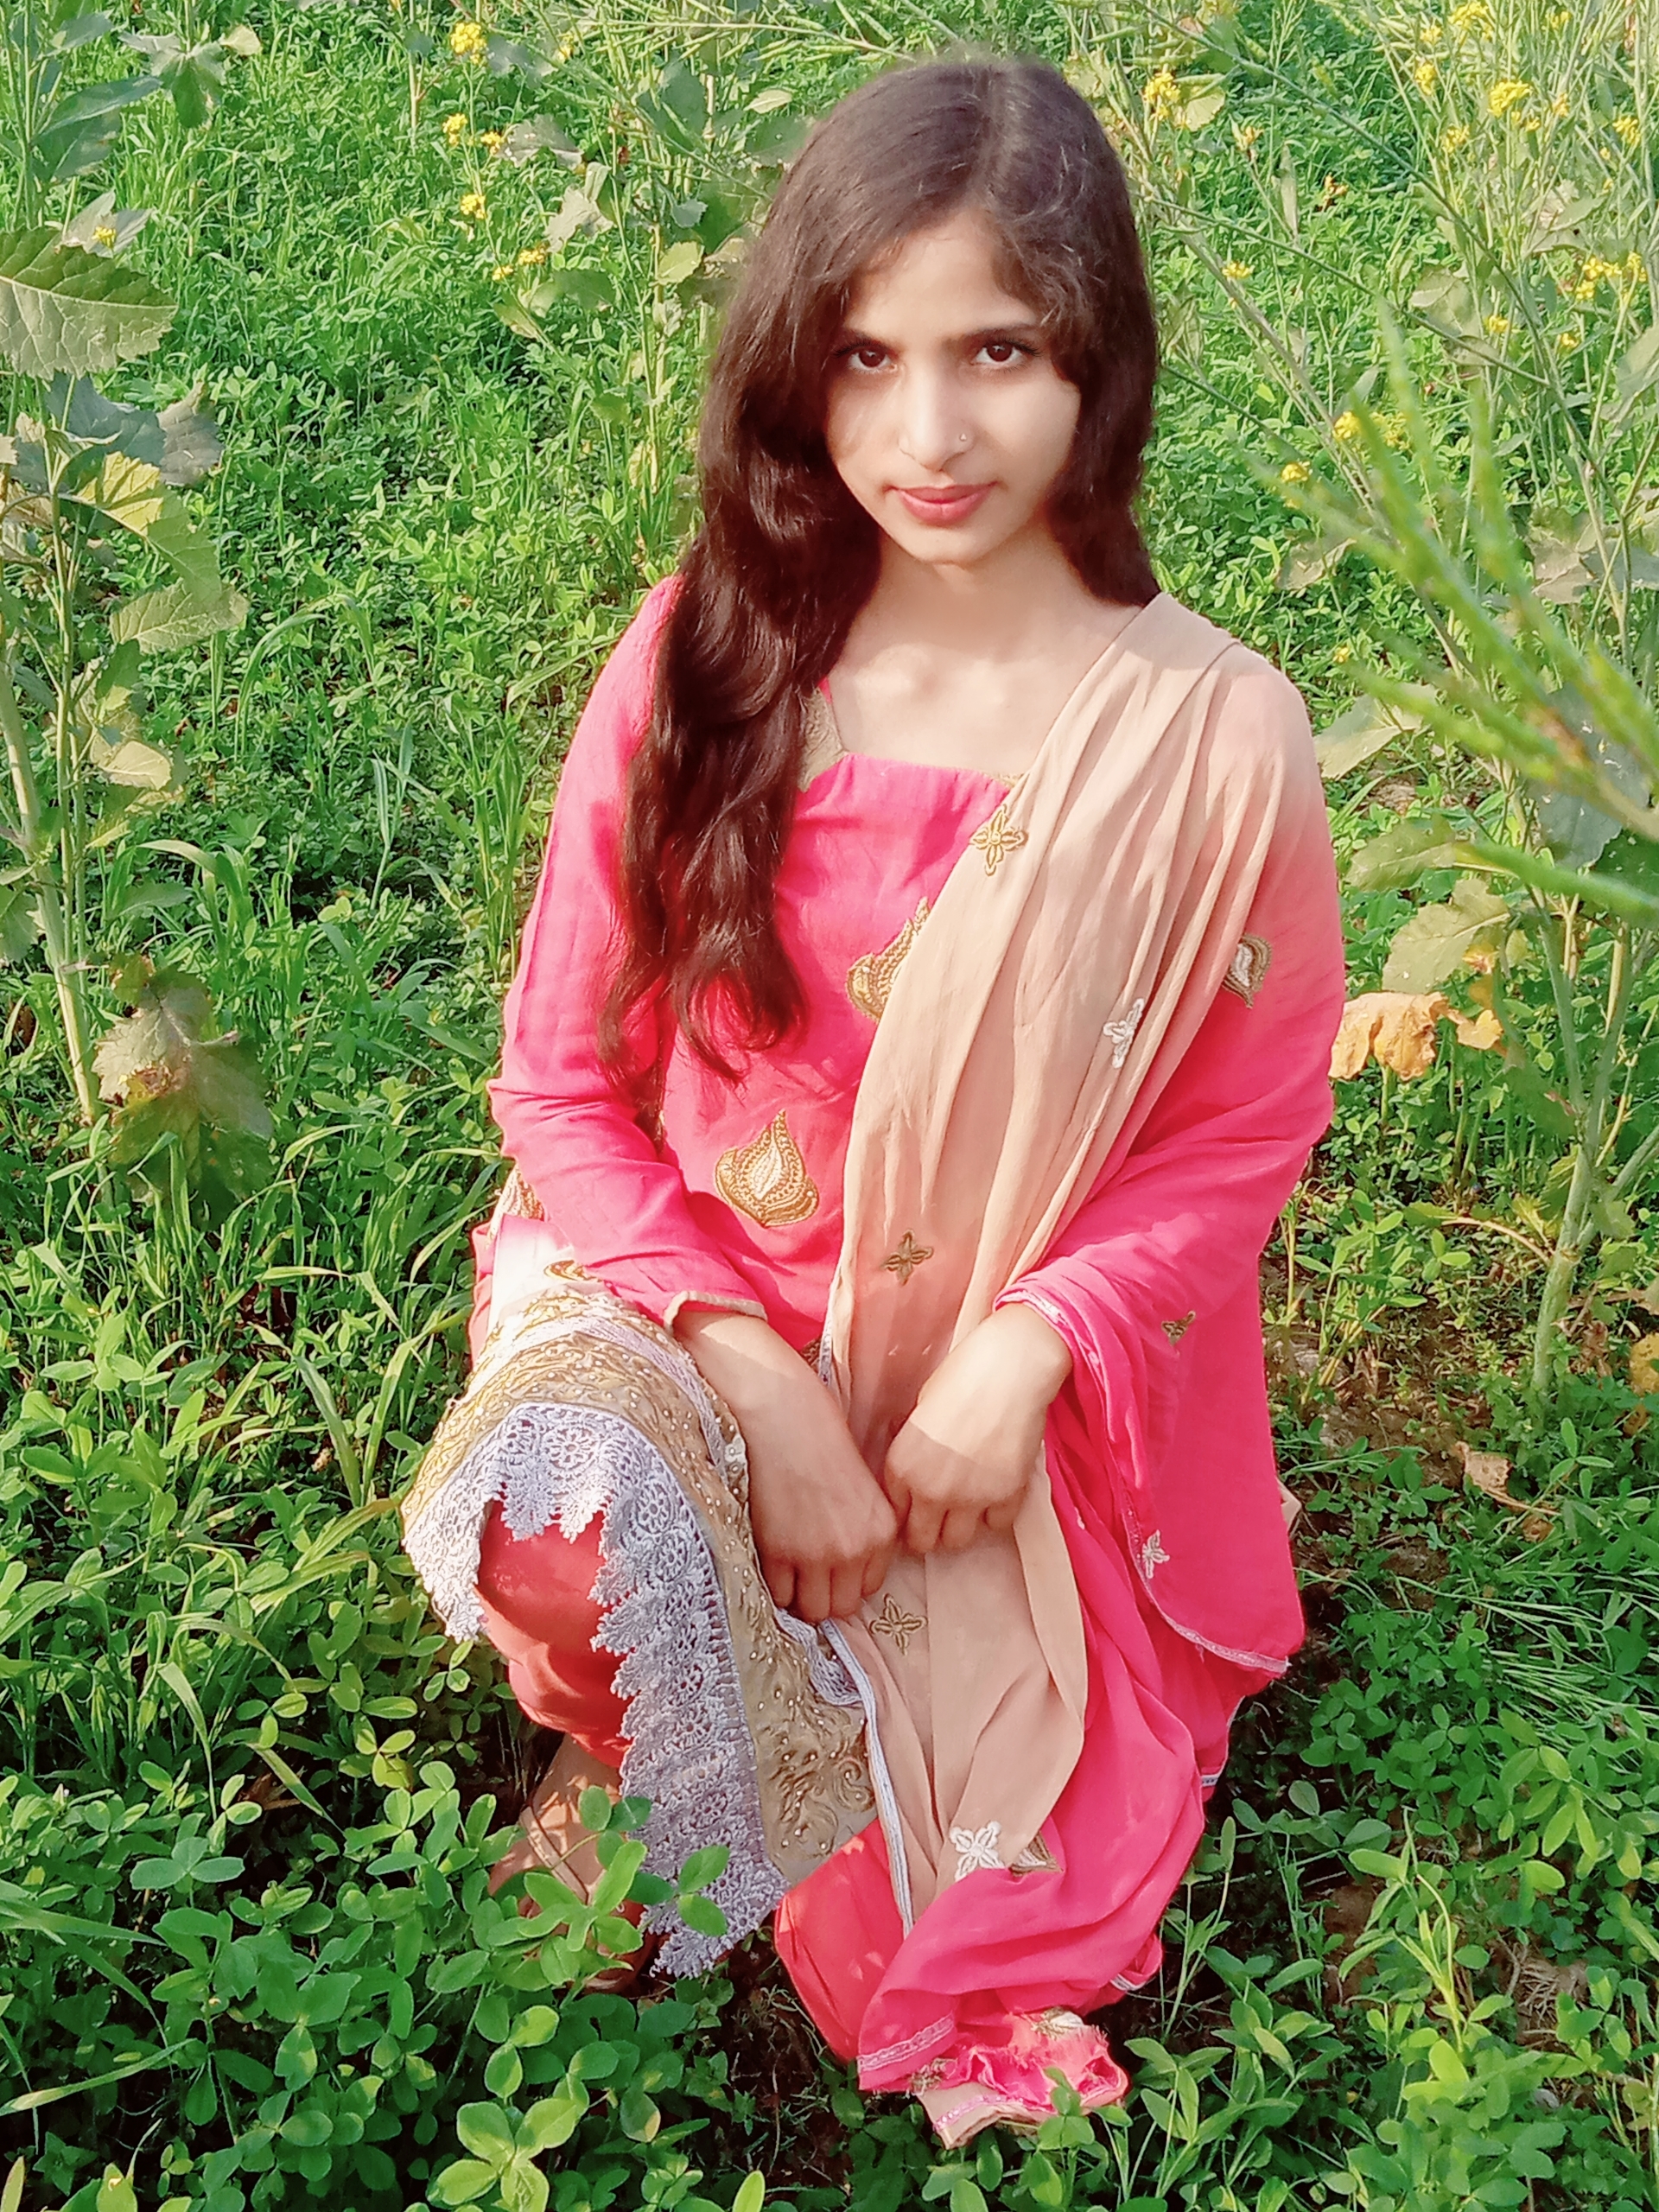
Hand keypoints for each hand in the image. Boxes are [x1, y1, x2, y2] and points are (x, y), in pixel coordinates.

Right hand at [673, 1309, 896, 1623]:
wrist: (780, 1410)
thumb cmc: (818, 1434)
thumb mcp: (860, 1482)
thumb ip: (861, 1525)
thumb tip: (845, 1565)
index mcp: (882, 1529)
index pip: (870, 1587)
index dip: (847, 1578)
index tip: (830, 1565)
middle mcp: (855, 1548)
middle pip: (842, 1606)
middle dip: (824, 1594)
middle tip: (805, 1574)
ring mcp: (816, 1554)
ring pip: (810, 1609)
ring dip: (797, 1594)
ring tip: (785, 1568)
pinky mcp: (778, 1552)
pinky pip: (778, 1593)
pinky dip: (772, 1583)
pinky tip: (768, 1556)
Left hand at [882, 1304, 1072, 1556]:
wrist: (1008, 1368)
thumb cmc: (960, 1378)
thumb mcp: (918, 1416)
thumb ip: (913, 1456)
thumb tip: (914, 1479)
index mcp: (900, 1467)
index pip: (895, 1517)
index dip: (907, 1515)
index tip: (917, 1511)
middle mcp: (929, 1489)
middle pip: (922, 1541)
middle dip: (930, 1531)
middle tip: (942, 1516)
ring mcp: (968, 1497)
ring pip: (958, 1542)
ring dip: (962, 1526)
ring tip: (970, 1503)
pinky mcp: (1005, 1496)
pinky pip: (997, 1525)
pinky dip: (997, 1512)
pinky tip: (998, 1486)